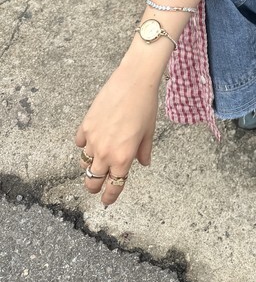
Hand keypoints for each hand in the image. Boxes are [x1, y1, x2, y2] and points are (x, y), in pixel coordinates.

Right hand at [75, 59, 158, 205]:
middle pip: (92, 181)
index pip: (113, 186)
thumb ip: (144, 151)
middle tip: (97, 186)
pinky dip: (84, 144)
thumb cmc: (146, 105)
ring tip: (97, 160)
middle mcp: (105, 152)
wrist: (134, 81)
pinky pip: (80, 142)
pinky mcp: (85, 125)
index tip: (107, 200)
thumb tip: (143, 164)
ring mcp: (93, 139)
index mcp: (123, 157)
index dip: (109, 196)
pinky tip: (92, 139)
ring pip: (85, 162)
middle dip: (94, 187)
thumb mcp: (149, 132)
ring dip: (90, 164)